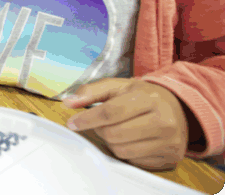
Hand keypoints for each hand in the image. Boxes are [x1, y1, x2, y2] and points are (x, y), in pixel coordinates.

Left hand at [64, 78, 190, 169]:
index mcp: (149, 99)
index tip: (72, 123)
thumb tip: (69, 103)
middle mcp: (163, 121)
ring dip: (111, 142)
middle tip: (101, 123)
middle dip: (100, 129)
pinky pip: (134, 161)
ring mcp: (169, 142)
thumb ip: (91, 91)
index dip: (87, 119)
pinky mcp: (170, 158)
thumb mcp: (118, 86)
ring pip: (122, 150)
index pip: (110, 112)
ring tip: (117, 129)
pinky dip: (125, 151)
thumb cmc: (143, 96)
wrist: (179, 108)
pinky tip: (131, 139)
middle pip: (114, 134)